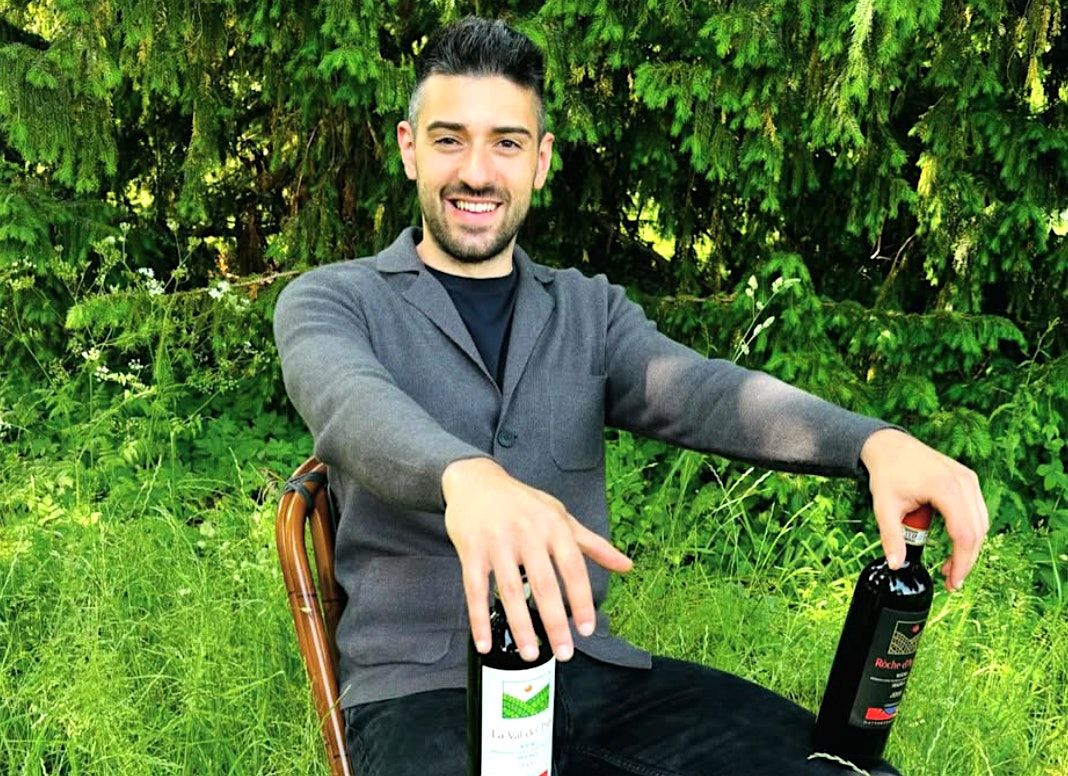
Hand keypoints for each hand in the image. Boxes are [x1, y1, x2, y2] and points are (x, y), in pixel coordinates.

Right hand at [441, 457, 632, 661]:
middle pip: (544, 584)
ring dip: (520, 626)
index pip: (573, 567)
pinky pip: (476, 590)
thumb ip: (592, 544)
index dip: (582, 600)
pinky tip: (486, 643)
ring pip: (510, 591)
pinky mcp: (471, 551)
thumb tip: (627, 566)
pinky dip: (479, 619)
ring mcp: (497, 542)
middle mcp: (527, 533)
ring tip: (530, 654)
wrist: (476, 481)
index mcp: (553, 526)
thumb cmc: (523, 503)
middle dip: (555, 622)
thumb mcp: (560, 516)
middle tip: (564, 652)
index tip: (587, 628)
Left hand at [860, 428, 988, 590]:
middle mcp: (964, 483)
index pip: (964, 534)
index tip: (952, 582)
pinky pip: (978, 512)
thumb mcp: (884, 507)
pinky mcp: (969, 480)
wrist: (889, 446)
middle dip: (966, 560)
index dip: (961, 562)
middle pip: (977, 532)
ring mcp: (969, 480)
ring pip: (981, 523)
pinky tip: (955, 545)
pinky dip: (970, 531)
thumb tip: (895, 565)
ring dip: (969, 548)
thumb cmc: (887, 474)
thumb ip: (891, 537)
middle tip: (951, 581)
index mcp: (946, 489)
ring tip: (949, 566)